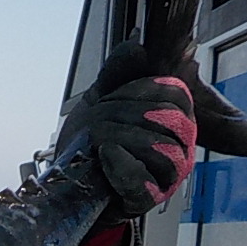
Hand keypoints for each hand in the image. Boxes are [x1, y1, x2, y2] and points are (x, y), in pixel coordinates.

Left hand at [57, 41, 196, 220]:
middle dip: (127, 113)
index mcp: (174, 120)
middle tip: (99, 122)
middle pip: (171, 119)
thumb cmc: (91, 143)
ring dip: (123, 138)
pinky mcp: (145, 201)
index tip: (112, 96)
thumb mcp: (101, 99)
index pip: (177, 95)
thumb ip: (119, 71)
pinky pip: (142, 181)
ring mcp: (165, 178)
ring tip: (98, 141)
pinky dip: (123, 165)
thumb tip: (137, 44)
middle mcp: (178, 148)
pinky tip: (107, 154)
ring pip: (162, 150)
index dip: (142, 89)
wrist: (68, 182)